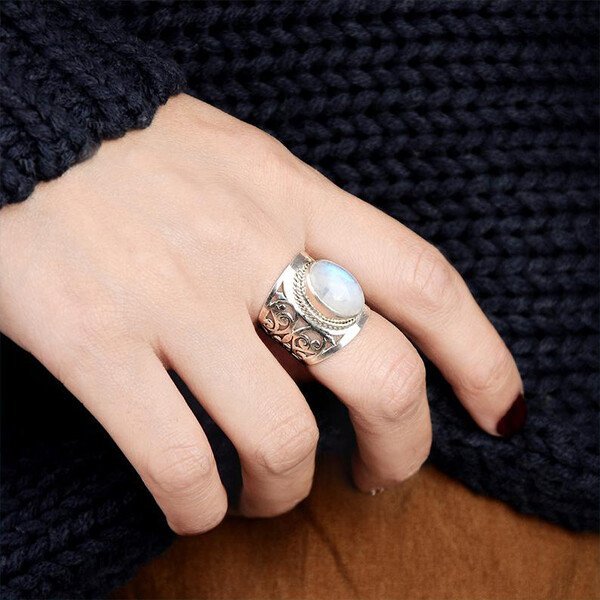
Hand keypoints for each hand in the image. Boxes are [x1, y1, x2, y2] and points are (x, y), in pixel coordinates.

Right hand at [0, 94, 523, 533]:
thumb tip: (329, 338)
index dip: (482, 356)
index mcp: (292, 194)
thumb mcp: (241, 166)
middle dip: (403, 450)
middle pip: (382, 375)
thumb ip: (299, 242)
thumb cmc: (138, 150)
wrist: (24, 122)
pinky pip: (177, 461)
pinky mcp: (94, 342)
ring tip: (273, 492)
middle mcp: (246, 246)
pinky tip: (200, 506)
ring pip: (281, 436)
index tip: (500, 409)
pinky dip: (200, 507)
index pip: (424, 282)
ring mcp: (172, 298)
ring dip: (289, 489)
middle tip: (383, 476)